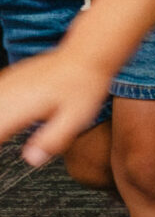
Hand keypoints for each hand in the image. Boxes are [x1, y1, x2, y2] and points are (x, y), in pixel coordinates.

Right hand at [0, 49, 115, 166]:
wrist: (84, 56)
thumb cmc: (81, 86)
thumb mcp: (75, 118)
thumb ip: (52, 140)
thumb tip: (31, 160)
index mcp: (17, 107)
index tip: (2, 156)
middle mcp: (6, 94)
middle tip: (6, 141)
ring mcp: (4, 84)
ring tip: (6, 136)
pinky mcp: (8, 80)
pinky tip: (4, 118)